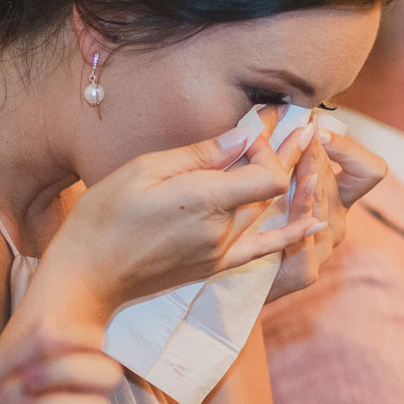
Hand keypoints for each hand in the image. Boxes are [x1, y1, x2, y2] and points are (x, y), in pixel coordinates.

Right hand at [32, 113, 322, 321]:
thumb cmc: (104, 217)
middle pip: (272, 191)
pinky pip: (262, 250)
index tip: (258, 128)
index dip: (270, 148)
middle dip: (286, 155)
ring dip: (287, 182)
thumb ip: (198, 155)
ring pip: (267, 213)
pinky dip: (290, 234)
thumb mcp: (144, 171)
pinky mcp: (212, 269)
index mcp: (205, 201)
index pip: (268, 173)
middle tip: (304, 125)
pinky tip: (315, 222)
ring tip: (308, 152)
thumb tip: (241, 135)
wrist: (87, 278)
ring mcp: (219, 253)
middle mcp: (221, 230)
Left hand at [265, 122, 386, 301]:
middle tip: (298, 129)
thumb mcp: (271, 178)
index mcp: (337, 198)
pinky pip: (307, 236)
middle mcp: (336, 221)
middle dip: (317, 152)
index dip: (350, 147)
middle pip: (341, 178)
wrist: (228, 277)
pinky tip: (293, 191)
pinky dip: (302, 210)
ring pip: (326, 204)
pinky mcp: (303, 271)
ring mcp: (323, 248)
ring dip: (308, 176)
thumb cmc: (248, 220)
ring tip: (294, 153)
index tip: (318, 127)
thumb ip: (282, 149)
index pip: (371, 170)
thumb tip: (283, 109)